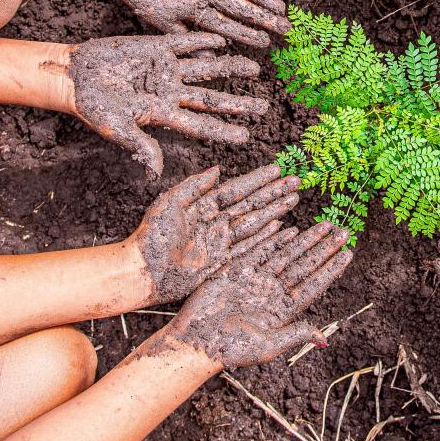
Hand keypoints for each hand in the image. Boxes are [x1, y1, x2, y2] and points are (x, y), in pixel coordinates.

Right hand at [66, 34, 268, 175]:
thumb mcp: (117, 129)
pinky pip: (184, 44)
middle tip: (264, 106)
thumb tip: (157, 172)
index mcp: (163, 114)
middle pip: (211, 98)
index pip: (200, 125)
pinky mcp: (155, 47)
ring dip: (229, 67)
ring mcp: (165, 69)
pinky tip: (223, 41)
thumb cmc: (92, 107)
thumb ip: (140, 145)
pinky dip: (202, 41)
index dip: (223, 131)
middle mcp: (170, 92)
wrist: (73, 76)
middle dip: (237, 102)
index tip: (247, 137)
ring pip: (205, 69)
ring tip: (254, 67)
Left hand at [93, 0, 290, 47]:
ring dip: (240, 33)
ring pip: (217, 22)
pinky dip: (200, 43)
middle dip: (260, 19)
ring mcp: (182, 4)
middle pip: (236, 7)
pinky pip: (183, 34)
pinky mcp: (160, 15)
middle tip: (284, 31)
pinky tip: (218, 53)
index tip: (282, 7)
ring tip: (262, 43)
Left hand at [127, 164, 301, 304]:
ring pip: (254, 223)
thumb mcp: (170, 204)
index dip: (257, 180)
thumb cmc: (151, 237)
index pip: (237, 189)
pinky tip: (281, 227)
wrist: (143, 272)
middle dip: (274, 193)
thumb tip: (218, 170)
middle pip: (251, 204)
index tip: (277, 169)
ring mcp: (220, 242)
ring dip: (275, 211)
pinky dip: (266, 237)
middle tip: (296, 181)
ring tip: (294, 198)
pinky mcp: (222, 261)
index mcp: (203, 206)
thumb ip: (194, 186)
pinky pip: (249, 247)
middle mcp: (216, 222)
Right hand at [168, 221, 354, 367]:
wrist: (195, 342)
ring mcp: (256, 280)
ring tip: (324, 225)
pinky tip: (288, 229)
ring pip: (286, 255)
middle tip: (342, 231)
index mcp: (284, 310)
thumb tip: (323, 337)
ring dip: (305, 240)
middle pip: (304, 265)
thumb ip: (294, 335)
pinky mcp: (237, 271)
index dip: (331, 269)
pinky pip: (259, 251)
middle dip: (323, 248)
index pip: (314, 285)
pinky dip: (273, 240)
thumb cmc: (231, 350)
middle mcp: (273, 293)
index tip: (348, 253)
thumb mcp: (267, 346)